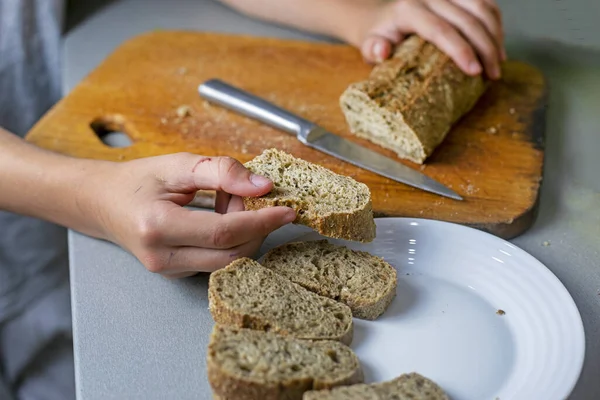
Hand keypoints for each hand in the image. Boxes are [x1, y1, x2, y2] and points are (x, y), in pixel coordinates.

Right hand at [85, 153, 295, 277]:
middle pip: (231, 254)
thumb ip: (220, 171)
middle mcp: (162, 257)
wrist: (102, 203)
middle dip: (255, 227)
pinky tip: (219, 216)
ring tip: (227, 202)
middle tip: (250, 196)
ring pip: (227, 261)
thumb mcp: (177, 164)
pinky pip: (217, 261)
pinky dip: (230, 240)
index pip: (224, 233)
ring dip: (243, 232)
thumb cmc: (138, 180)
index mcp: (157, 226)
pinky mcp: (176, 274)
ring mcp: (168, 271)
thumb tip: (262, 185)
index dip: (261, 222)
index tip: (287, 210)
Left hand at [356, 0, 503, 78]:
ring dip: (496, 35)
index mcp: (409, 10)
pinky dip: (496, 23)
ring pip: (482, 7)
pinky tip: (499, 44)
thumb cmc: (379, 36)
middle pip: (467, 19)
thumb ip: (374, 49)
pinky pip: (484, 2)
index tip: (475, 72)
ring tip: (499, 62)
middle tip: (494, 74)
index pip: (440, 30)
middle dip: (485, 48)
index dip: (460, 50)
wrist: (381, 16)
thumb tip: (382, 50)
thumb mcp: (370, 45)